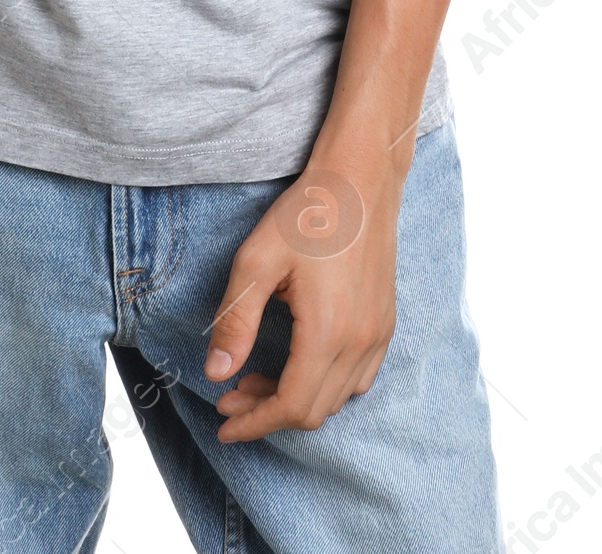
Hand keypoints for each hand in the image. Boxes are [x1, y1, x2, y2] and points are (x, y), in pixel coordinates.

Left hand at [204, 145, 403, 440]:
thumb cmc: (306, 213)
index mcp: (327, 332)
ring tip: (256, 377)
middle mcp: (360, 342)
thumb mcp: (256, 262)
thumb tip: (216, 373)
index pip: (290, 405)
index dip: (254, 423)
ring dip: (295, 399)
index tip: (223, 423)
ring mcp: (378, 334)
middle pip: (313, 409)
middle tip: (231, 393)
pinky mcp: (385, 323)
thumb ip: (234, 321)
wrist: (359, 179)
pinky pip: (358, 378)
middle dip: (267, 412)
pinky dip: (325, 385)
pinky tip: (298, 363)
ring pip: (337, 398)